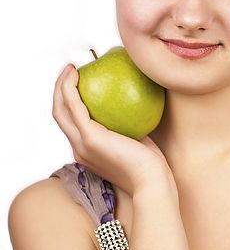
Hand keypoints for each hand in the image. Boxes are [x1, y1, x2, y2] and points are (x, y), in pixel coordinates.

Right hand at [52, 63, 177, 200]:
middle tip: (69, 70)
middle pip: (59, 114)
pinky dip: (70, 89)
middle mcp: (79, 148)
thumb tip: (135, 100)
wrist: (152, 181)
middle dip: (59, 90)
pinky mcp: (89, 138)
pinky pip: (75, 107)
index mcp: (87, 150)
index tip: (78, 82)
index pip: (71, 123)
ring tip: (70, 68)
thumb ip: (129, 124)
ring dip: (60, 86)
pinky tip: (78, 74)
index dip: (69, 102)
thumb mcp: (137, 139)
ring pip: (60, 110)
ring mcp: (81, 144)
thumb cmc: (151, 163)